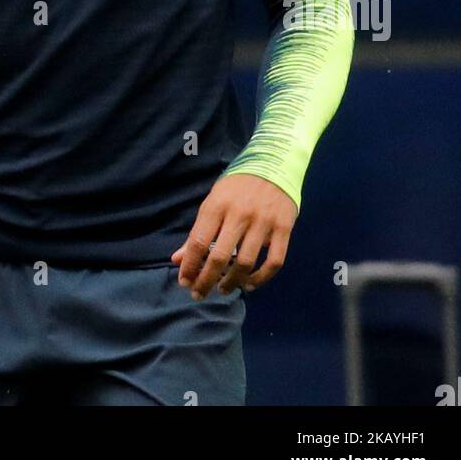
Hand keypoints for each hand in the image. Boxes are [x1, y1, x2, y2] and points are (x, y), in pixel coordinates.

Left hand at [170, 173, 297, 298]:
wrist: (273, 165)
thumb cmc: (237, 188)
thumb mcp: (213, 203)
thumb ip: (197, 233)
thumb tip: (177, 260)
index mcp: (217, 205)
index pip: (199, 242)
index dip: (190, 266)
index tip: (185, 282)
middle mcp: (240, 214)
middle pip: (220, 257)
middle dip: (206, 280)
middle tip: (200, 294)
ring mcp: (263, 222)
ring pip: (246, 263)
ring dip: (232, 282)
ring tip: (223, 289)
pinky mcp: (283, 228)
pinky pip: (274, 262)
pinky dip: (261, 279)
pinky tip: (249, 285)